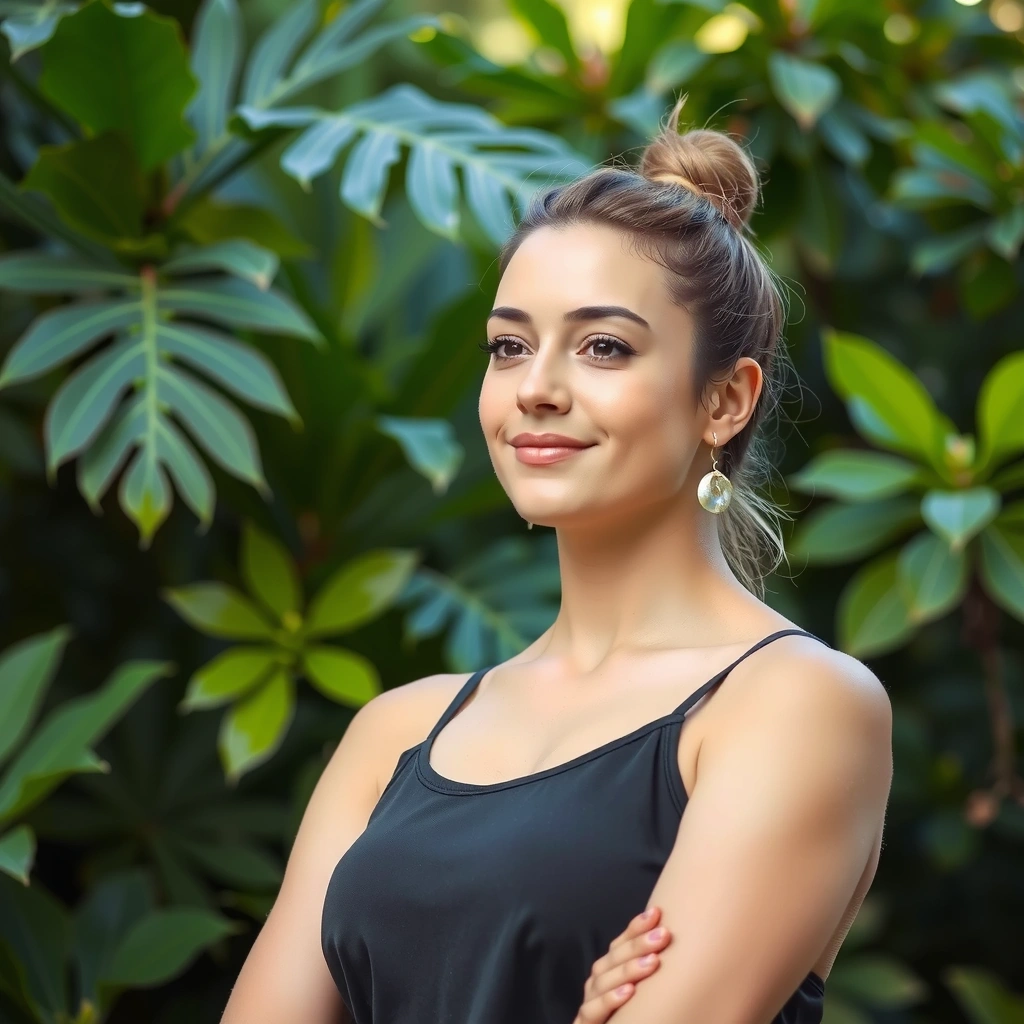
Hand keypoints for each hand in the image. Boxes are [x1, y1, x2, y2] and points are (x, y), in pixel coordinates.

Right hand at [572, 906, 671, 1022]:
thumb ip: (651, 971)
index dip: (636, 927)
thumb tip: (682, 948)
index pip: (621, 943)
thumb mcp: (641, 993)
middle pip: (614, 958)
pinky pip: (593, 1011)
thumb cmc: (631, 1016)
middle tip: (663, 935)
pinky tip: (628, 993)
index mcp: (610, 970)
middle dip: (638, 944)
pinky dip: (609, 1001)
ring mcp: (590, 1002)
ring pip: (604, 980)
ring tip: (652, 962)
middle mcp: (597, 982)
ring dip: (628, 969)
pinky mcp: (585, 1023)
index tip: (657, 913)